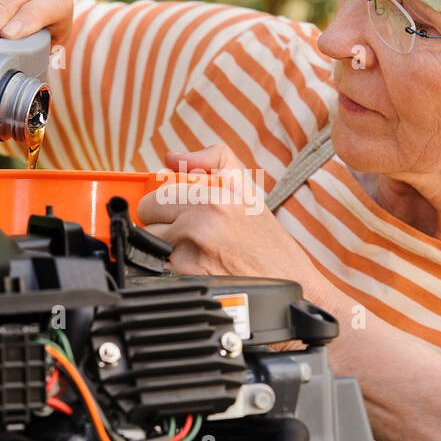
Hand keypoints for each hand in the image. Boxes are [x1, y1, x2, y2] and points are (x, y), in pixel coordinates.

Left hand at [137, 144, 333, 304]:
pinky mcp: (190, 280)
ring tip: (198, 256)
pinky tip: (200, 273)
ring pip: (152, 249)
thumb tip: (172, 157)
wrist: (292, 283)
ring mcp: (192, 252)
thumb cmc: (269, 242)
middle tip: (187, 238)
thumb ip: (212, 161)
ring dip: (167, 254)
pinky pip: (162, 272)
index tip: (174, 216)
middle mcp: (200, 222)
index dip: (163, 209)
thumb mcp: (246, 190)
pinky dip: (175, 274)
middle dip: (161, 231)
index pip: (155, 198)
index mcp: (212, 196)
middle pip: (147, 224)